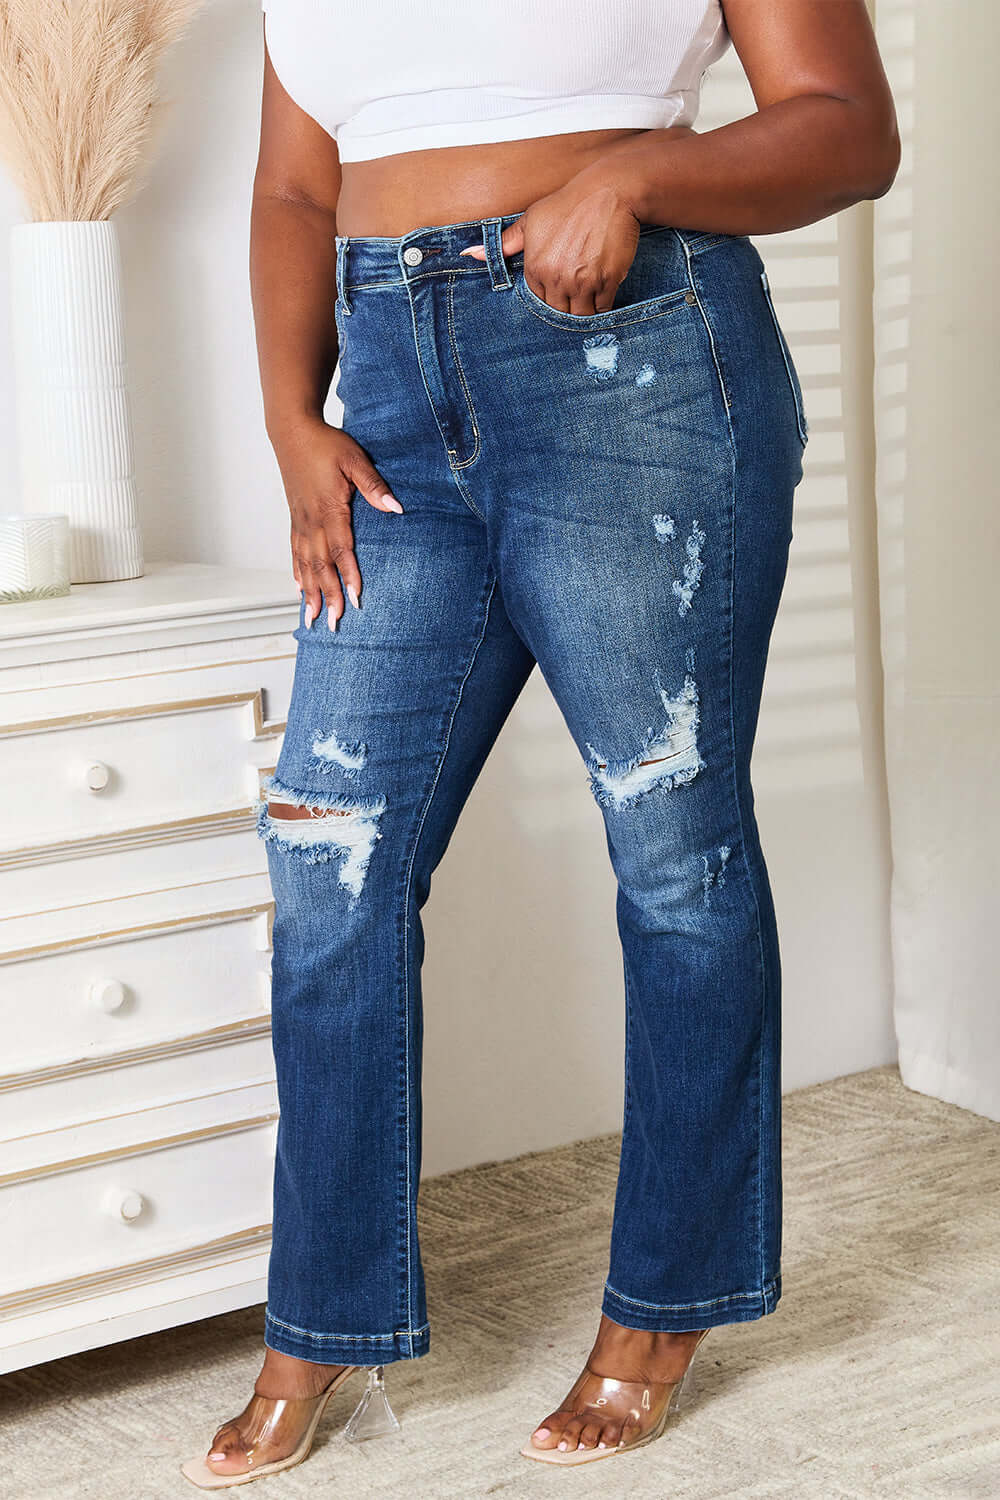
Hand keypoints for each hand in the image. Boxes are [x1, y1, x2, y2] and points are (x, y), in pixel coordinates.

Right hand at [270, 416, 402, 629]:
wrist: (292, 431)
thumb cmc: (327, 444)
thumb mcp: (355, 459)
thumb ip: (374, 485)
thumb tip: (396, 508)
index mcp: (330, 509)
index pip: (341, 550)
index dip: (348, 576)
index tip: (355, 599)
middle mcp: (312, 521)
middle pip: (321, 566)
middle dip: (328, 596)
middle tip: (333, 623)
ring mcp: (301, 521)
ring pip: (305, 564)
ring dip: (310, 593)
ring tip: (312, 618)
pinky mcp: (295, 519)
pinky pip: (295, 552)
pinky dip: (297, 573)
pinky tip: (300, 589)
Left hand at [461, 178, 640, 314]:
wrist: (608, 191)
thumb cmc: (568, 205)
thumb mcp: (531, 220)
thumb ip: (504, 243)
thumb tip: (470, 254)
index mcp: (535, 267)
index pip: (538, 303)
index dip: (549, 299)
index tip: (558, 292)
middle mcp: (556, 277)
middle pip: (559, 314)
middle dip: (566, 309)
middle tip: (575, 298)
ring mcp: (582, 281)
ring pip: (581, 316)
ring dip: (585, 311)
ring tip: (588, 296)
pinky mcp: (607, 280)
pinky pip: (603, 307)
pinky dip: (603, 304)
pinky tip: (603, 290)